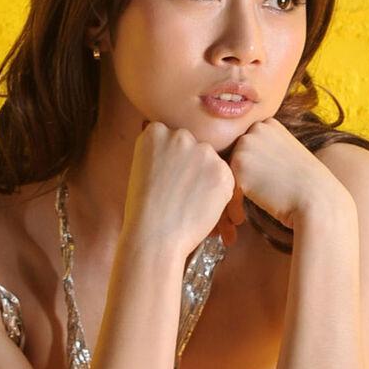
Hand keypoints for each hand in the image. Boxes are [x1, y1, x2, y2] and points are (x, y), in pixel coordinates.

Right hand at [121, 121, 235, 257]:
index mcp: (156, 131)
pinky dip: (218, 192)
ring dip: (206, 177)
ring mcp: (204, 152)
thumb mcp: (142, 167)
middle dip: (191, 165)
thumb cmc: (144, 209)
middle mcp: (181, 135)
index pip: (172, 137)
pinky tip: (200, 206)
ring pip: (211, 161)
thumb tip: (180, 148)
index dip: (172, 159)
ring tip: (189, 201)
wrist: (154, 236)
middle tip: (180, 190)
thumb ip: (162, 151)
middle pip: (194, 145)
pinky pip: (225, 178)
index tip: (166, 175)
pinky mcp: (222, 171)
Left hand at [227, 116, 344, 227]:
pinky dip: (231, 206)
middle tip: (241, 207)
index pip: (247, 148)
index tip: (253, 191)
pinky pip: (226, 187)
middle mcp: (256, 129)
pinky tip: (241, 219)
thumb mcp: (288, 155)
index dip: (248, 171)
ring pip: (228, 174)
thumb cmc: (307, 184)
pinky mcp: (238, 165)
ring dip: (231, 196)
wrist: (317, 199)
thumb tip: (248, 164)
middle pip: (234, 158)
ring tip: (238, 216)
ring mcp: (246, 145)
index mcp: (269, 124)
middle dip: (236, 183)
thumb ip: (267, 151)